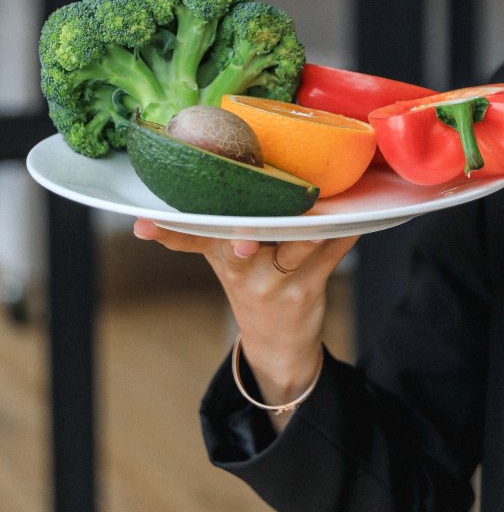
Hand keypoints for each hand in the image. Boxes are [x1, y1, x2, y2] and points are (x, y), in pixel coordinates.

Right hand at [133, 219, 357, 427]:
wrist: (278, 344)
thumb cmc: (253, 282)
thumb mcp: (223, 260)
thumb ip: (211, 227)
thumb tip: (195, 167)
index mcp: (221, 254)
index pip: (189, 239)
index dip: (166, 232)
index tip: (142, 225)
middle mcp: (243, 269)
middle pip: (239, 248)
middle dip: (240, 237)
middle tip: (242, 234)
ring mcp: (275, 282)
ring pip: (290, 251)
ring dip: (302, 235)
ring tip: (313, 217)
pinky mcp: (306, 288)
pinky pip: (329, 257)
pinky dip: (342, 239)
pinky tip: (355, 223)